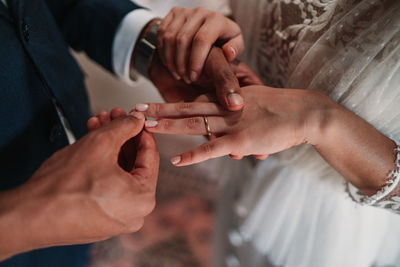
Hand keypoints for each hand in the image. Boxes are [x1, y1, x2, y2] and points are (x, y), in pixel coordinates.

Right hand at [0, 111, 158, 258]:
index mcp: (143, 199)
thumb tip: (136, 120)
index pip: (151, 156)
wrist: (30, 215)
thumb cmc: (62, 189)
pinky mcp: (100, 219)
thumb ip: (124, 127)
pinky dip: (102, 166)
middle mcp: (134, 213)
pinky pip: (109, 186)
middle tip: (113, 118)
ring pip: (119, 174)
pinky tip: (91, 144)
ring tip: (98, 126)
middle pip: (133, 164)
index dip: (141, 132)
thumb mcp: (100, 144)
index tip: (136, 120)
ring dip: (109, 148)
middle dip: (121, 137)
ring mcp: (117, 218)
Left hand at [136, 85, 327, 165]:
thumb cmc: (281, 111)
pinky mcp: (239, 141)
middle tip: (134, 110)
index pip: (193, 102)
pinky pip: (211, 148)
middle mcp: (223, 109)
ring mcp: (230, 124)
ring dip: (167, 125)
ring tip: (145, 126)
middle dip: (159, 110)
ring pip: (192, 124)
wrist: (303, 114)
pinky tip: (176, 160)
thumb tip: (231, 149)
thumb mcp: (255, 108)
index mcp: (226, 101)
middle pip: (185, 109)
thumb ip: (238, 124)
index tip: (151, 105)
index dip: (171, 104)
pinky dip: (193, 155)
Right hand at [157, 7, 243, 82]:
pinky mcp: (173, 14)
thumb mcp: (236, 42)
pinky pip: (162, 34)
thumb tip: (228, 53)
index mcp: (216, 19)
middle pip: (182, 40)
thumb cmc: (224, 36)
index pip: (201, 40)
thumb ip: (235, 48)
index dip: (196, 61)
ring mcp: (184, 12)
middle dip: (182, 64)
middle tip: (186, 79)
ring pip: (170, 38)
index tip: (194, 77)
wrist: (212, 24)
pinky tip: (170, 65)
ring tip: (178, 74)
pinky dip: (164, 53)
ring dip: (171, 61)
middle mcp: (199, 12)